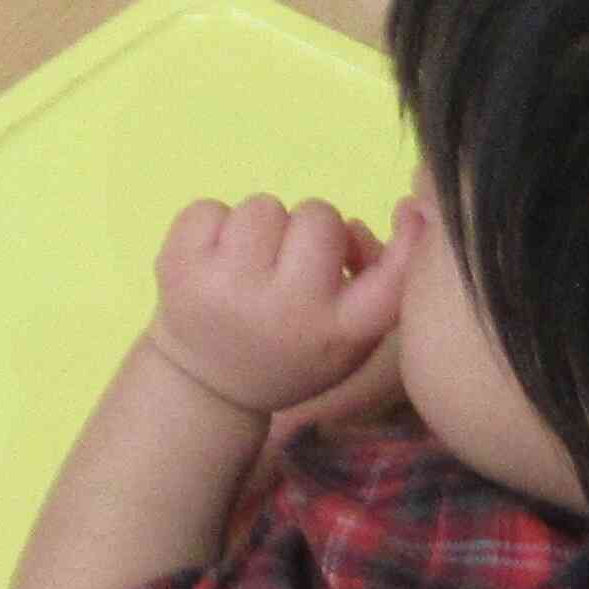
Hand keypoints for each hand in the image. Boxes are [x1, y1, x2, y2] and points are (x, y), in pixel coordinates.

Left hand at [145, 194, 415, 417]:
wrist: (207, 382)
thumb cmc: (293, 347)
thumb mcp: (349, 336)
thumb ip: (380, 281)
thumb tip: (388, 218)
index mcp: (339, 332)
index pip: (391, 279)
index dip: (410, 241)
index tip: (410, 215)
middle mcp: (287, 310)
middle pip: (318, 216)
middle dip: (311, 228)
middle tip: (294, 261)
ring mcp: (228, 287)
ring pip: (263, 206)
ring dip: (261, 227)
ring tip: (251, 265)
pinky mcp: (178, 266)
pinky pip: (210, 207)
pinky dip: (213, 226)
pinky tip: (214, 262)